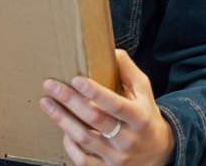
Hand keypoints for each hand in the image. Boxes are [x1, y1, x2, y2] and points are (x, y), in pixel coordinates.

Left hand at [40, 49, 174, 165]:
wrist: (159, 153)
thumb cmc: (145, 116)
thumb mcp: (144, 92)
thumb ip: (128, 71)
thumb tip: (111, 50)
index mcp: (139, 118)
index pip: (116, 105)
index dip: (95, 92)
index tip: (76, 79)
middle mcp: (128, 139)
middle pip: (95, 119)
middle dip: (70, 101)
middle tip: (50, 85)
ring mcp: (116, 157)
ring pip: (84, 139)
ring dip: (62, 120)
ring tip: (46, 102)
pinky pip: (82, 160)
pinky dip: (69, 145)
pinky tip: (61, 130)